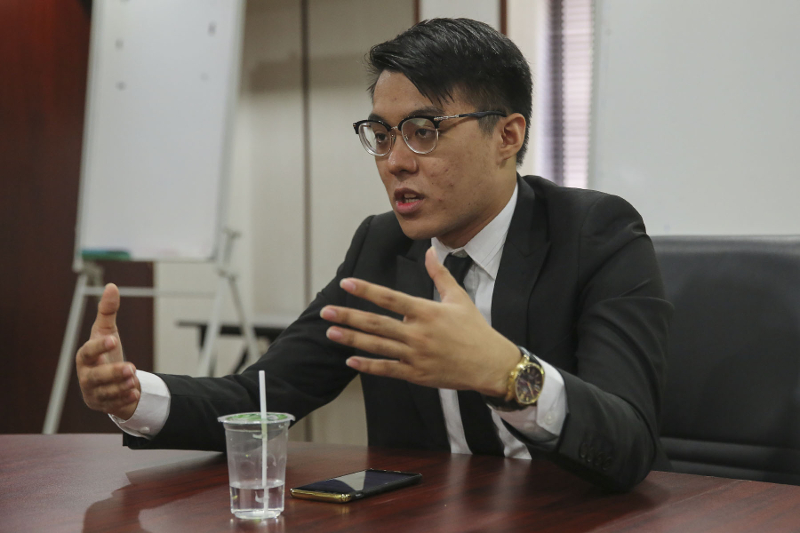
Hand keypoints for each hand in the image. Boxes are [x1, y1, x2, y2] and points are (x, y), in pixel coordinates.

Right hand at [76, 283, 139, 419]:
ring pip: (105, 392)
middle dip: (112, 372)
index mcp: (86, 357)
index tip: (114, 339)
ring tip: (134, 379)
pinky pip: (114, 404)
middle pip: (95, 377)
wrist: (111, 380)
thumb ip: (108, 312)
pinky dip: (124, 399)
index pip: (87, 352)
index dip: (99, 346)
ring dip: (120, 386)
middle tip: (131, 367)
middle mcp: (87, 376)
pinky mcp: (104, 405)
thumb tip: (112, 286)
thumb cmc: (106, 353)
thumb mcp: (108, 332)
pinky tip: (135, 393)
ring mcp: (95, 392)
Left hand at [321, 247, 519, 395]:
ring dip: (352, 339)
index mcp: (427, 312)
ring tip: (330, 332)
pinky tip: (350, 360)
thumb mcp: (459, 298)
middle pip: (376, 324)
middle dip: (348, 317)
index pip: (390, 298)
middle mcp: (418, 333)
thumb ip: (440, 274)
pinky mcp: (416, 374)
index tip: (346, 283)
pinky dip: (368, 365)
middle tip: (325, 312)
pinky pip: (387, 369)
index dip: (366, 290)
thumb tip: (430, 250)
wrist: (489, 364)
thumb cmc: (475, 329)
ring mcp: (415, 355)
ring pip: (377, 346)